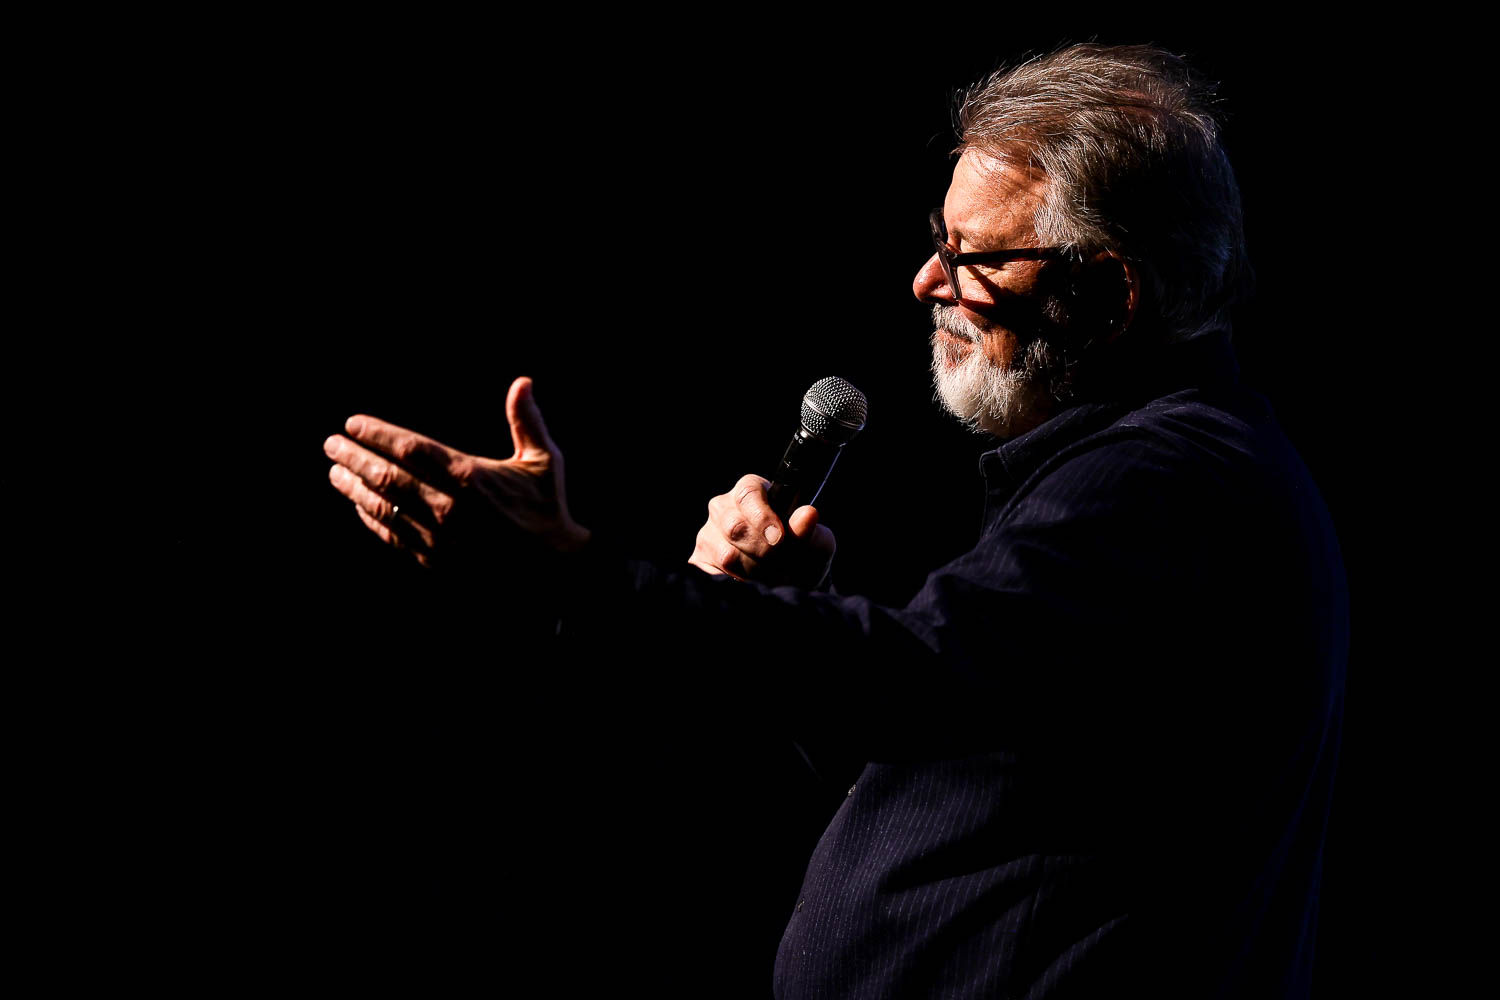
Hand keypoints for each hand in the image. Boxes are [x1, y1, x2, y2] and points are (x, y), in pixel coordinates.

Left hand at [324, 376, 588, 567]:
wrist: (553, 570)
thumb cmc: (547, 510)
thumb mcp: (545, 462)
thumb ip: (527, 421)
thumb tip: (522, 381)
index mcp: (470, 476)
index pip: (410, 448)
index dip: (377, 434)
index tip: (353, 423)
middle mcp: (448, 506)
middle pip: (386, 476)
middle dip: (353, 458)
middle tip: (331, 445)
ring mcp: (438, 536)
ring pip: (383, 507)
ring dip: (353, 488)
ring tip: (335, 473)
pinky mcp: (434, 560)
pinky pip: (392, 536)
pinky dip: (370, 520)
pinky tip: (358, 507)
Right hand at [689, 474, 835, 587]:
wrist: (792, 587)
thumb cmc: (803, 556)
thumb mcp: (816, 544)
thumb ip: (811, 530)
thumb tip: (808, 513)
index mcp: (752, 492)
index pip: (747, 493)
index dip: (761, 516)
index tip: (779, 537)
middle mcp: (723, 509)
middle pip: (734, 526)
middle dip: (762, 551)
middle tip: (781, 564)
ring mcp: (708, 536)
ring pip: (725, 555)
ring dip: (754, 572)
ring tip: (772, 578)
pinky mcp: (699, 562)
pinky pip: (714, 575)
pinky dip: (737, 584)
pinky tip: (752, 585)